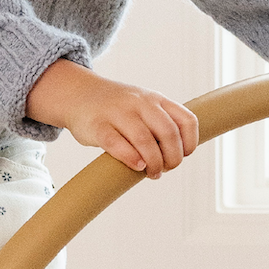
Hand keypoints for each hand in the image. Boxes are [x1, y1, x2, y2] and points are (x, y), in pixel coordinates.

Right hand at [25, 58, 199, 177]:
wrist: (78, 94)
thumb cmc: (116, 108)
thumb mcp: (143, 106)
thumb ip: (161, 124)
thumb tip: (179, 154)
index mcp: (156, 99)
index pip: (187, 120)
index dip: (190, 143)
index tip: (184, 155)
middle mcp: (140, 102)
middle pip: (168, 133)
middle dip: (172, 158)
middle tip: (166, 169)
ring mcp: (118, 112)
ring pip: (144, 140)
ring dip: (153, 163)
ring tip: (152, 173)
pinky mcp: (98, 126)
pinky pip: (117, 144)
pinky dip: (130, 158)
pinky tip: (137, 166)